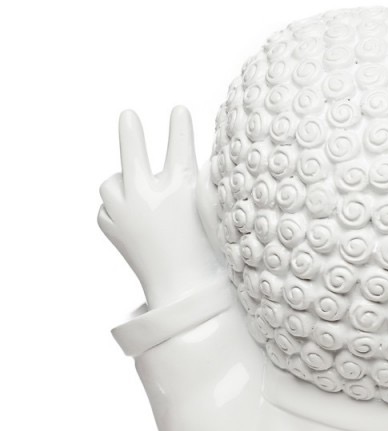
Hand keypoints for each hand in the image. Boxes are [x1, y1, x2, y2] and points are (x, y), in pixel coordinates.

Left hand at [98, 107, 219, 307]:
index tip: (178, 111)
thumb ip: (201, 187)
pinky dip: (117, 212)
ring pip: (111, 182)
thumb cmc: (207, 255)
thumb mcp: (210, 216)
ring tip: (134, 193)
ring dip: (121, 184)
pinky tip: (133, 225)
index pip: (179, 146)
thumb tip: (199, 164)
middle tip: (128, 117)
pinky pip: (107, 210)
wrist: (183, 292)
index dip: (179, 126)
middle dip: (130, 132)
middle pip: (131, 151)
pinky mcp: (111, 228)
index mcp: (180, 190)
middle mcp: (148, 195)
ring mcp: (125, 212)